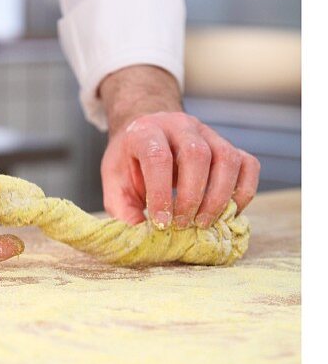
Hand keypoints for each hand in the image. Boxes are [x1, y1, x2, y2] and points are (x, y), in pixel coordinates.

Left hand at [99, 66, 259, 228]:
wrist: (148, 133)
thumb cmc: (131, 161)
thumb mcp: (115, 182)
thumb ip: (124, 209)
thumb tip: (144, 238)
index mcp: (146, 131)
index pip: (158, 156)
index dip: (161, 192)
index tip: (161, 223)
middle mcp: (179, 125)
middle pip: (196, 154)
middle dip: (192, 196)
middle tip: (183, 225)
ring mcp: (208, 133)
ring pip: (227, 158)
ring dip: (219, 196)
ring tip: (204, 223)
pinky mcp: (228, 145)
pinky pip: (248, 164)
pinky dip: (245, 191)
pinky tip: (229, 213)